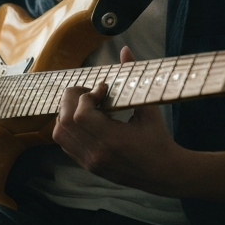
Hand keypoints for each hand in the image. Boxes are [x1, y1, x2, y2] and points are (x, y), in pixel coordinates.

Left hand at [51, 46, 183, 194]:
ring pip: (59, 134)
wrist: (164, 174)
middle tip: (90, 93)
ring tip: (85, 104)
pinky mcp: (88, 166)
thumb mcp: (149, 108)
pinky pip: (65, 144)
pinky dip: (68, 127)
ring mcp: (91, 162)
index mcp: (113, 140)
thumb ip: (133, 78)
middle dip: (71, 99)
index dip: (86, 95)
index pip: (80, 114)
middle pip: (64, 122)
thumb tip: (125, 50)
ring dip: (66, 113)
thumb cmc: (159, 140)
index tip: (103, 89)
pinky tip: (86, 119)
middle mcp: (97, 154)